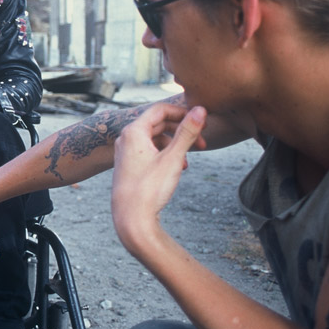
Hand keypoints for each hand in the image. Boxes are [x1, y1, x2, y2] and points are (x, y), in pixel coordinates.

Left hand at [111, 104, 206, 254]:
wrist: (131, 218)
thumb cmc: (149, 188)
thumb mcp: (173, 158)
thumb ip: (187, 132)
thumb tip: (201, 109)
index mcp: (133, 131)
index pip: (160, 110)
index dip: (182, 112)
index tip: (201, 121)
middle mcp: (126, 138)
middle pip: (158, 124)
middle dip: (181, 131)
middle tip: (203, 141)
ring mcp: (125, 152)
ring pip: (155, 139)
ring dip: (174, 145)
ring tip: (187, 161)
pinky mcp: (128, 165)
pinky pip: (149, 151)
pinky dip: (164, 155)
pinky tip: (176, 168)